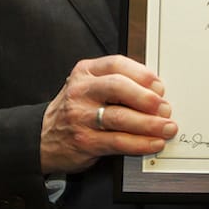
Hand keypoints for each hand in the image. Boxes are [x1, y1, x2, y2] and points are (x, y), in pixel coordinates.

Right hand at [40, 55, 176, 173]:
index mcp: (86, 72)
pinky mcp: (85, 141)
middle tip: (165, 107)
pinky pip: (118, 142)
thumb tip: (157, 91)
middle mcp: (81, 92)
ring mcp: (81, 117)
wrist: (42, 137)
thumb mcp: (89, 86)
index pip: (117, 65)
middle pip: (118, 88)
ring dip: (149, 124)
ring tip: (167, 127)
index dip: (142, 74)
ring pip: (120, 117)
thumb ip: (117, 82)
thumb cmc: (75, 109)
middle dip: (146, 98)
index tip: (159, 86)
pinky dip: (140, 143)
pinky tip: (153, 143)